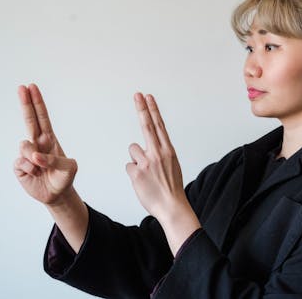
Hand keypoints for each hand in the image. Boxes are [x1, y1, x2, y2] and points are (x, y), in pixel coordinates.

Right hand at [13, 84, 77, 205]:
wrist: (57, 194)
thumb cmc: (64, 177)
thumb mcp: (69, 168)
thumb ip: (54, 160)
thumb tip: (35, 157)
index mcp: (49, 139)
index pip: (42, 117)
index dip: (37, 103)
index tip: (31, 87)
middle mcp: (37, 143)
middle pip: (29, 119)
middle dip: (25, 103)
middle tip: (21, 87)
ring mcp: (27, 154)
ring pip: (25, 146)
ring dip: (34, 157)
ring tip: (41, 168)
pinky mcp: (19, 166)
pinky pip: (20, 163)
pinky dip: (29, 169)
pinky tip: (35, 174)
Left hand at [126, 93, 188, 219]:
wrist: (172, 207)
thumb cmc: (171, 188)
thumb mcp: (171, 166)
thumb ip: (159, 154)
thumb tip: (143, 149)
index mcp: (168, 151)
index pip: (159, 125)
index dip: (152, 110)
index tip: (148, 97)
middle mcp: (158, 153)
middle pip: (147, 125)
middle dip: (142, 108)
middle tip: (137, 94)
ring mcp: (147, 162)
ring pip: (133, 150)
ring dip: (136, 160)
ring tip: (147, 174)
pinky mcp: (137, 173)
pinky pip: (129, 166)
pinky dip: (133, 173)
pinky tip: (142, 182)